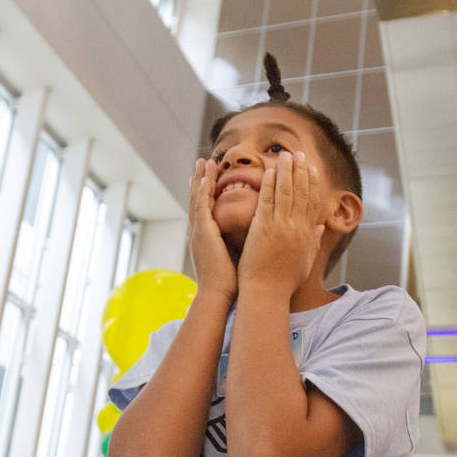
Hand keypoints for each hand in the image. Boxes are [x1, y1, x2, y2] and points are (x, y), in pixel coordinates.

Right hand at [188, 159, 236, 303]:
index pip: (208, 208)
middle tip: (204, 161)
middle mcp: (200, 231)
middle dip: (202, 179)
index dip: (210, 192)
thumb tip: (259, 235)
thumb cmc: (232, 281)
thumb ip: (242, 242)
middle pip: (199, 199)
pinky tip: (207, 177)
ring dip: (201, 178)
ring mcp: (199, 231)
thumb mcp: (237, 256)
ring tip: (204, 161)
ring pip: (198, 198)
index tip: (214, 176)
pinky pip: (201, 207)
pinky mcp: (203, 233)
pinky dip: (203, 191)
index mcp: (207, 237)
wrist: (220, 295)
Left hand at [237, 150, 324, 299]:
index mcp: (307, 235)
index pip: (313, 204)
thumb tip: (320, 228)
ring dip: (287, 171)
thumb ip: (313, 242)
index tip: (313, 169)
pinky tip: (271, 171)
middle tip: (299, 154)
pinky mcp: (264, 228)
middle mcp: (297, 228)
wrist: (267, 292)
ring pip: (287, 193)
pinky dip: (271, 185)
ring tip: (286, 155)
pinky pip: (268, 201)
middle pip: (302, 193)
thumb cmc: (284, 282)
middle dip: (301, 171)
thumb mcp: (305, 262)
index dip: (313, 185)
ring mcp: (281, 227)